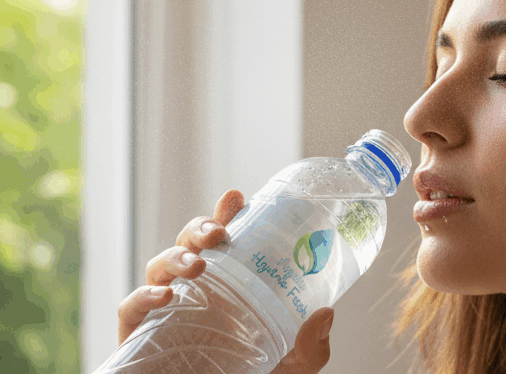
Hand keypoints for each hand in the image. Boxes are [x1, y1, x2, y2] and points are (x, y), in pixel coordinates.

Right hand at [116, 189, 333, 372]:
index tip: (236, 197)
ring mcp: (166, 309)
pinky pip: (130, 307)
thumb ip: (310, 344)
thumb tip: (326, 314)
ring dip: (176, 256)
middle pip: (190, 242)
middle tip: (219, 232)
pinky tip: (165, 296)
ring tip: (197, 264)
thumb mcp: (295, 362)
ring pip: (159, 265)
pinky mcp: (141, 334)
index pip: (224, 239)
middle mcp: (196, 289)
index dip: (226, 214)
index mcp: (230, 283)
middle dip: (200, 228)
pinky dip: (143, 296)